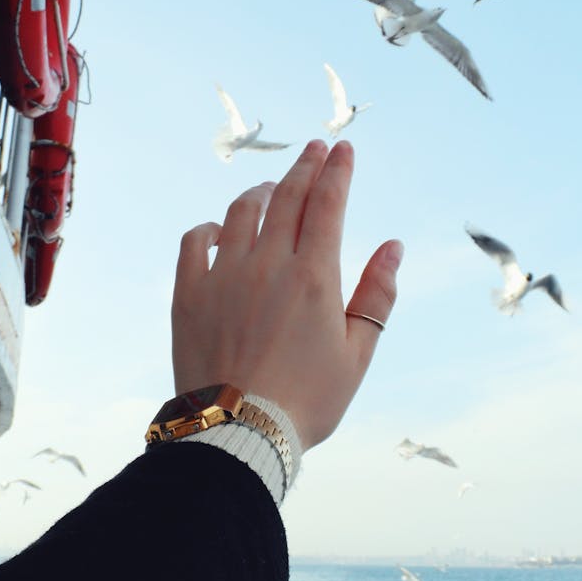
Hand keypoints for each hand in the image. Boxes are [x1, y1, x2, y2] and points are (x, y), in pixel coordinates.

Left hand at [171, 140, 402, 450]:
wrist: (238, 432)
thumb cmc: (307, 400)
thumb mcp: (358, 353)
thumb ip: (377, 294)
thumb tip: (393, 246)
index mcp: (314, 277)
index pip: (328, 203)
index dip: (338, 170)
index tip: (344, 149)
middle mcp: (268, 265)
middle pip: (287, 196)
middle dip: (305, 165)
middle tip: (315, 148)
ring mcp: (223, 275)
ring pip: (241, 211)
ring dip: (262, 191)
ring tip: (273, 187)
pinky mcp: (189, 293)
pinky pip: (195, 241)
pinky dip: (210, 227)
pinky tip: (221, 229)